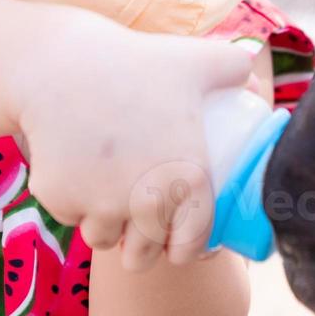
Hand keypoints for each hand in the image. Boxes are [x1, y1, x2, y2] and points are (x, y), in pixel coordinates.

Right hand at [13, 8, 252, 269]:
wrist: (60, 63)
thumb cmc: (135, 61)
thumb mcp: (194, 60)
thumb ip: (234, 68)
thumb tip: (255, 85)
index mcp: (189, 179)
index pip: (190, 245)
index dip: (184, 249)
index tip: (176, 241)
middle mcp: (146, 203)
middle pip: (141, 256)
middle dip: (142, 249)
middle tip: (139, 225)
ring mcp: (99, 206)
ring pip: (103, 237)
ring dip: (106, 227)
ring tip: (108, 201)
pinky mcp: (59, 201)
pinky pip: (69, 214)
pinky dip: (72, 202)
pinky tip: (75, 176)